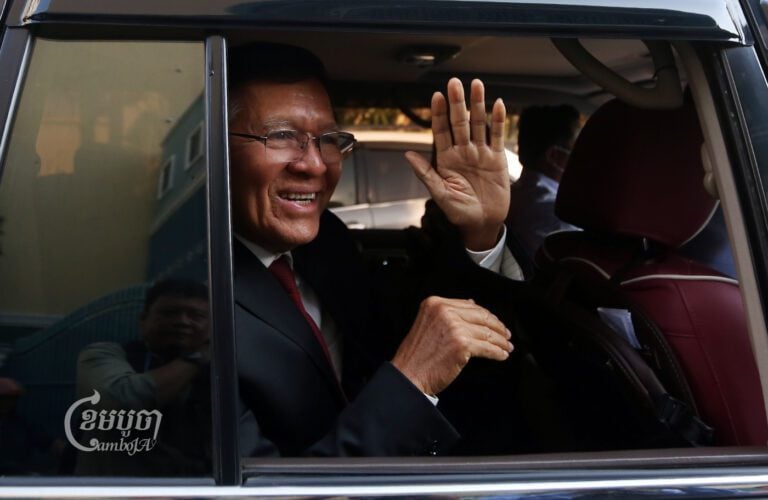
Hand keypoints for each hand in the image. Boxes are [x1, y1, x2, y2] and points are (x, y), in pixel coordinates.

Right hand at [391, 296, 512, 395]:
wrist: (408, 374)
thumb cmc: (416, 355)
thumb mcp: (427, 323)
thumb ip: (447, 313)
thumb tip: (473, 305)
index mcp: (435, 303)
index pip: (469, 305)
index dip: (486, 315)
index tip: (495, 322)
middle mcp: (445, 311)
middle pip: (481, 316)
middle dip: (497, 326)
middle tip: (506, 334)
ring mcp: (454, 327)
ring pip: (486, 332)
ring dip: (500, 341)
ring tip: (506, 346)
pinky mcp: (462, 344)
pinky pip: (487, 347)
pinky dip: (497, 352)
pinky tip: (501, 355)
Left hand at [406, 78, 509, 250]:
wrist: (482, 223)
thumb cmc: (459, 212)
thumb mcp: (440, 194)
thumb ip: (425, 173)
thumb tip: (407, 155)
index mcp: (446, 159)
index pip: (441, 131)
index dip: (439, 114)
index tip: (436, 97)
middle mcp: (462, 152)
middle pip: (459, 122)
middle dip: (457, 103)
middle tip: (455, 83)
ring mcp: (480, 153)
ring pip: (478, 124)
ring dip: (478, 105)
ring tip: (476, 85)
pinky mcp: (497, 158)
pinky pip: (497, 136)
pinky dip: (498, 121)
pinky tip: (497, 104)